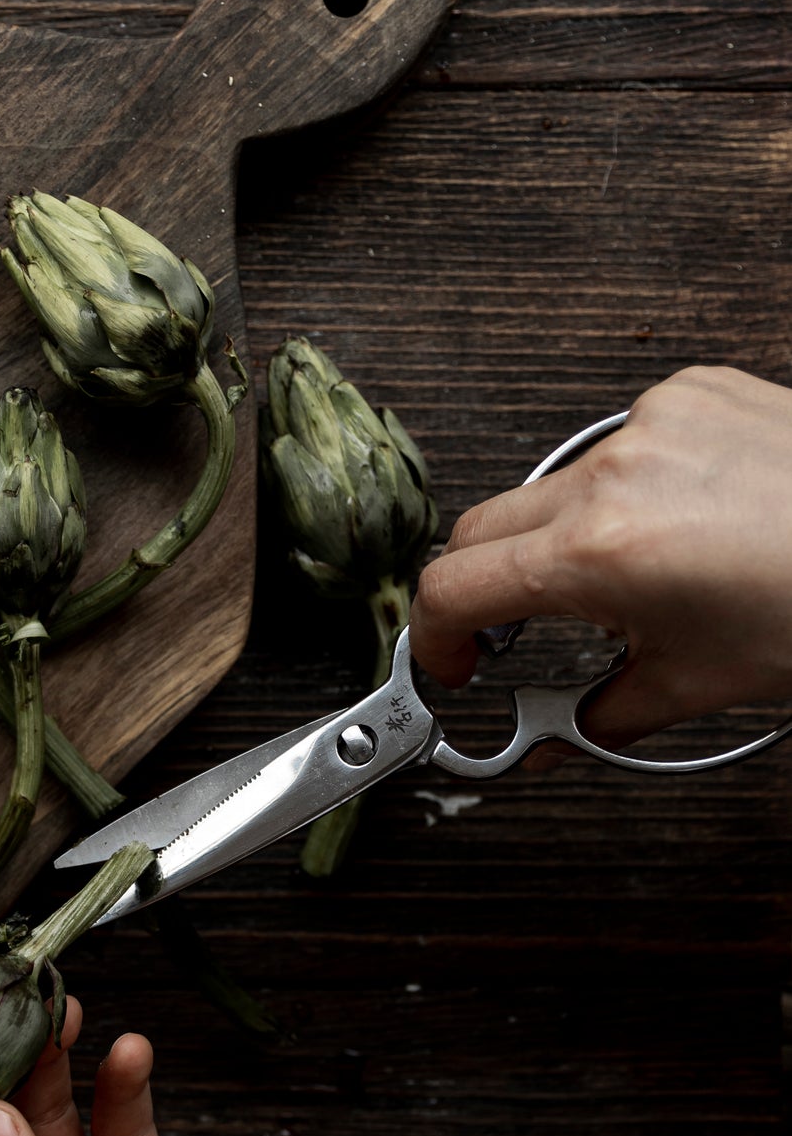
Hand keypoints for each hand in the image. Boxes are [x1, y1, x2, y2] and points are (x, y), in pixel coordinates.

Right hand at [411, 365, 791, 743]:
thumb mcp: (700, 682)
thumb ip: (599, 716)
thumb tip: (551, 743)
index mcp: (599, 552)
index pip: (452, 589)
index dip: (435, 640)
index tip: (455, 665)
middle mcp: (612, 471)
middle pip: (483, 529)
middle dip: (487, 590)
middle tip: (517, 636)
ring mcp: (651, 421)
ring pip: (553, 485)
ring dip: (563, 537)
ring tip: (633, 579)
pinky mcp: (691, 391)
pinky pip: (620, 442)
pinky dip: (629, 487)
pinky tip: (684, 521)